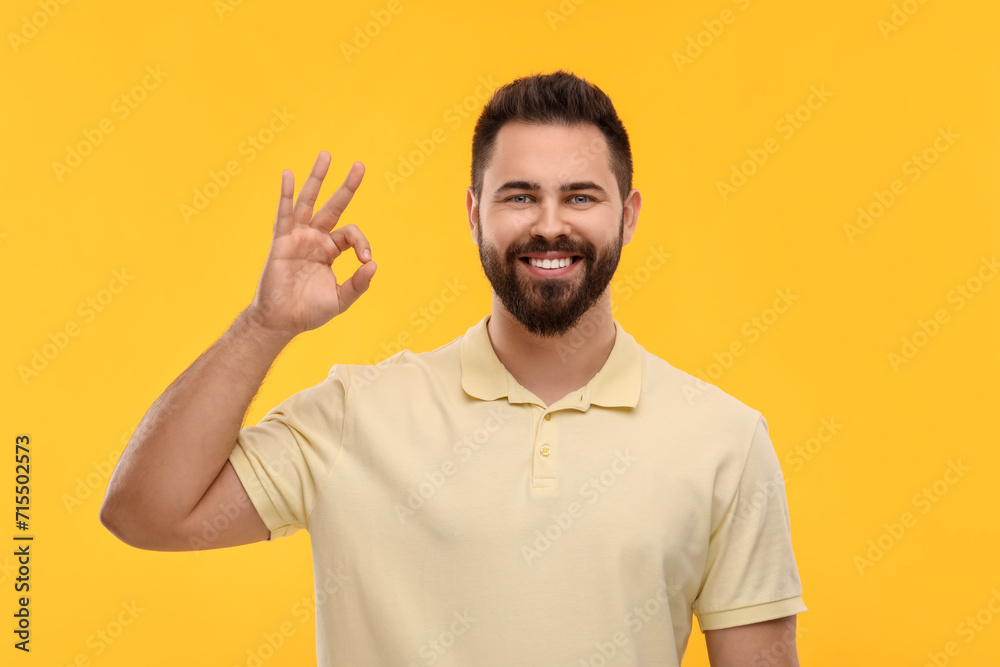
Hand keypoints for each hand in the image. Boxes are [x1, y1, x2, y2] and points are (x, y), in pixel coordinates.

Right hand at [246, 151, 375, 340]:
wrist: (282, 321)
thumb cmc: (309, 311)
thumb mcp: (340, 299)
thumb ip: (358, 284)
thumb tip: (374, 264)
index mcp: (330, 250)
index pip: (350, 234)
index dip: (362, 242)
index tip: (365, 259)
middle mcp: (315, 239)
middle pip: (333, 206)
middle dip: (347, 187)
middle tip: (360, 166)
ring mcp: (298, 237)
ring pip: (309, 202)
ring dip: (317, 179)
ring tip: (326, 156)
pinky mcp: (282, 241)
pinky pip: (284, 214)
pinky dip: (285, 194)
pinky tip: (288, 174)